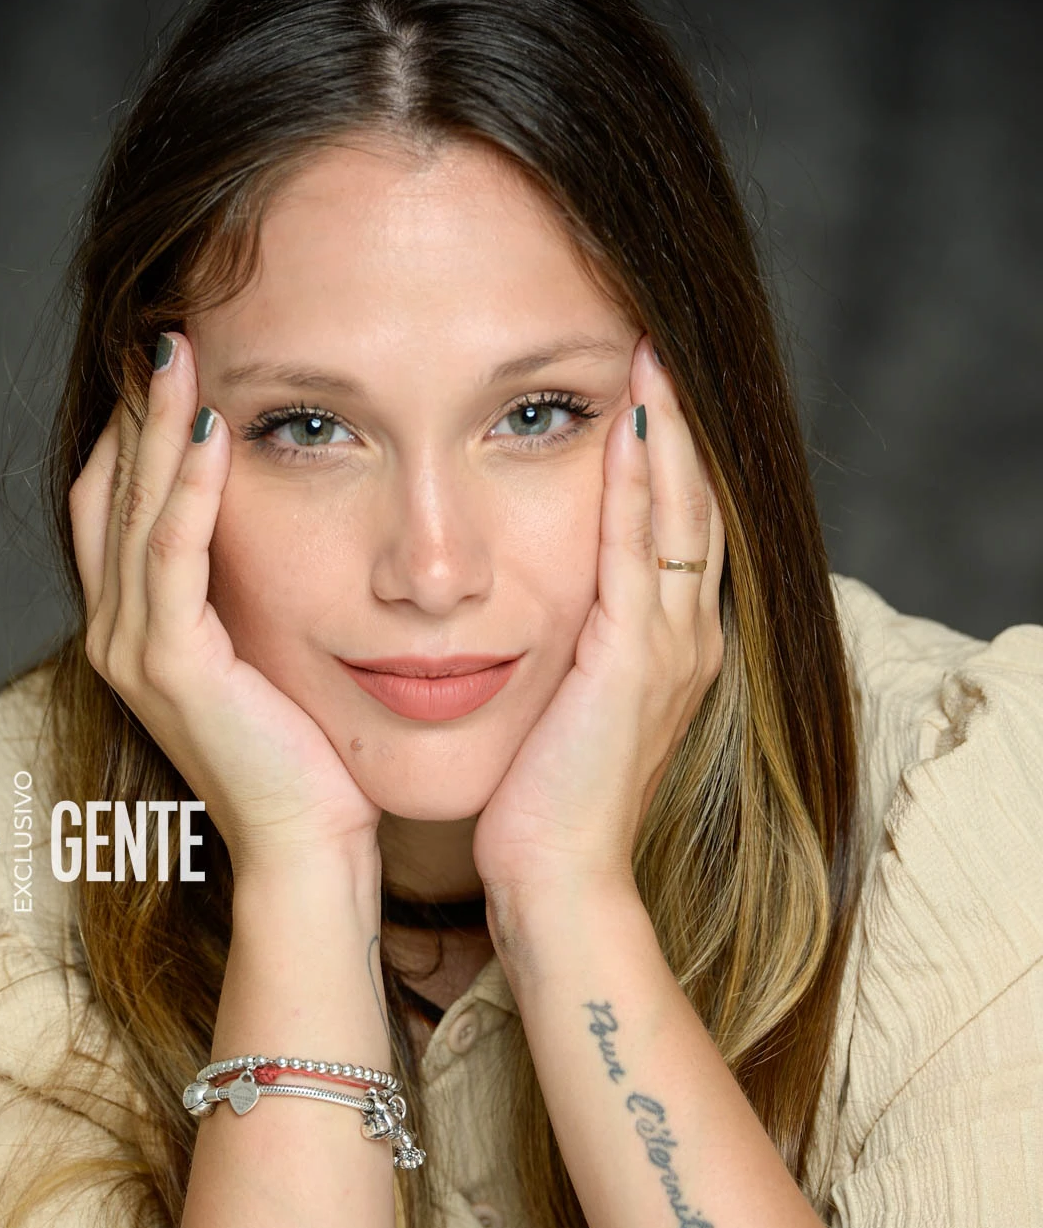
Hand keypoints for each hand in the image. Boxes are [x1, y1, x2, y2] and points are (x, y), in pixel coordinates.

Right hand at [69, 333, 382, 874]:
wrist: (309, 844)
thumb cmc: (308, 753)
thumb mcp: (269, 652)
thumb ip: (251, 591)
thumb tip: (284, 522)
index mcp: (136, 628)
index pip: (116, 502)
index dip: (134, 427)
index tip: (175, 359)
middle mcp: (117, 634)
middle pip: (108, 490)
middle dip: (134, 406)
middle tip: (166, 325)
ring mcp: (135, 651)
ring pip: (131, 510)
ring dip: (154, 423)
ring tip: (177, 346)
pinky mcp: (172, 667)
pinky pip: (172, 556)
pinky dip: (188, 488)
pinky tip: (212, 429)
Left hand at [472, 335, 724, 901]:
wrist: (557, 881)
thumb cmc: (545, 808)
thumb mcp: (563, 714)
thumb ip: (568, 657)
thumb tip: (528, 612)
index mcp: (672, 652)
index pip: (680, 533)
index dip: (671, 461)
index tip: (642, 393)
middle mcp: (687, 642)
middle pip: (698, 507)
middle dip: (680, 426)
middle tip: (655, 346)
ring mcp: (670, 650)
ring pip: (682, 515)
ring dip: (667, 432)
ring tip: (649, 356)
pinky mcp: (633, 662)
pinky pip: (641, 552)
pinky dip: (637, 484)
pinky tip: (625, 426)